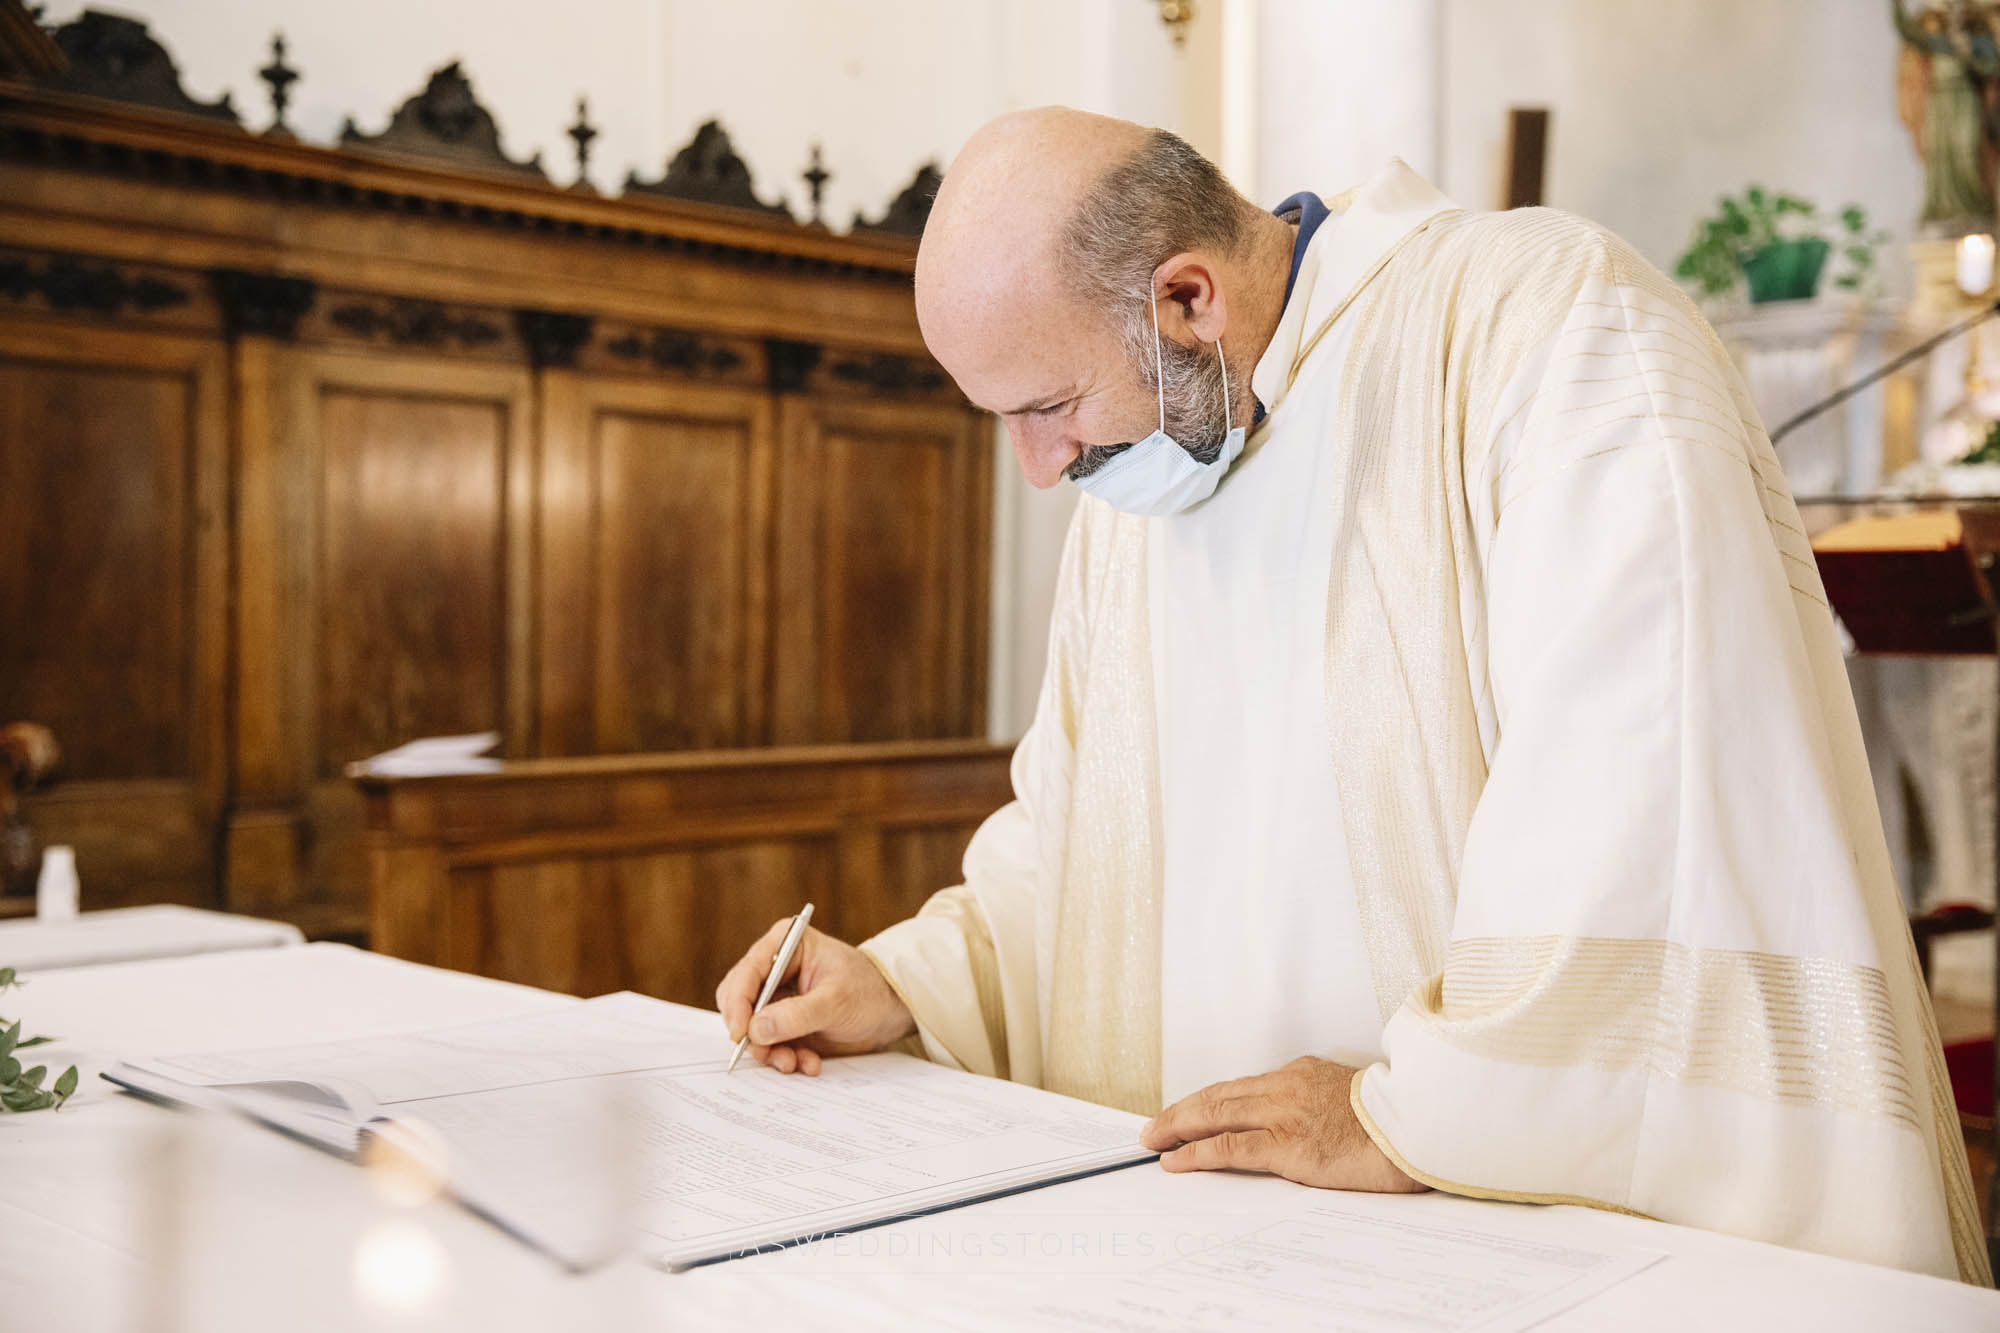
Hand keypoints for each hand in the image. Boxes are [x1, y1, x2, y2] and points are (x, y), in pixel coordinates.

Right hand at [714, 919, 915, 1075]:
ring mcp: (777, 997)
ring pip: (751, 1029)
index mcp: (785, 945)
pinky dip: (784, 1057)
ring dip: (771, 1051)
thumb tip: (756, 1029)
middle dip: (753, 1033)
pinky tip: (809, 1062)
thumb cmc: (870, 992)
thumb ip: (797, 1015)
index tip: (741, 1034)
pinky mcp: (783, 1022)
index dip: (738, 1004)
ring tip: (796, 1062)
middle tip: (769, 1054)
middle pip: (739, 1002)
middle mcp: (774, 968)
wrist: (892, 1011)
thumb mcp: (837, 1002)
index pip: (746, 973)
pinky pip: (769, 1045)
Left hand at [1139, 1057, 1425, 1192]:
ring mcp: (1285, 1114)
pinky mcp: (1288, 1145)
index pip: (1242, 1086)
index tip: (1188, 1110)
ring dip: (1178, 1127)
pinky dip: (1197, 1153)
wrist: (1422, 1126)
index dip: (1208, 1099)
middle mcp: (1287, 1087)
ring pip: (1216, 1115)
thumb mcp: (1350, 1101)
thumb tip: (1302, 1124)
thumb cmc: (1396, 1121)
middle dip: (1182, 1110)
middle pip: (1219, 1095)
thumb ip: (1318, 1106)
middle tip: (1155, 1125)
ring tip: (1155, 1139)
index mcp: (1303, 1074)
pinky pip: (1230, 1147)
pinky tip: (1177, 1160)